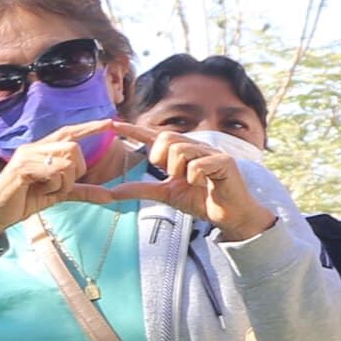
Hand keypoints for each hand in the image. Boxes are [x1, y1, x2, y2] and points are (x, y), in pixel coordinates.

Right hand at [0, 128, 133, 244]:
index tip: (111, 123)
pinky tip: (39, 191)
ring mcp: (26, 156)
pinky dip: (53, 186)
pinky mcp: (22, 168)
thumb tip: (110, 195)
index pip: (69, 132)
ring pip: (66, 160)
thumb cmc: (24, 200)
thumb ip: (82, 191)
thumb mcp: (58, 194)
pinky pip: (53, 171)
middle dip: (76, 170)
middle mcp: (34, 147)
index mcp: (41, 149)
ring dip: (63, 182)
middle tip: (61, 186)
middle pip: (73, 147)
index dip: (90, 127)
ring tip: (47, 190)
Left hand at [96, 135, 276, 243]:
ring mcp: (210, 151)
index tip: (113, 125)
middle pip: (165, 137)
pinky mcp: (224, 161)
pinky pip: (197, 165)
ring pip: (180, 149)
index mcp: (181, 151)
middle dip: (162, 159)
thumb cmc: (200, 200)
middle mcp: (195, 146)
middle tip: (173, 175)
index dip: (134, 130)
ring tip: (191, 181)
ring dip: (179, 171)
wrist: (228, 215)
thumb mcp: (166, 194)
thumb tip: (112, 192)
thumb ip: (141, 190)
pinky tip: (204, 184)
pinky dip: (195, 178)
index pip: (154, 136)